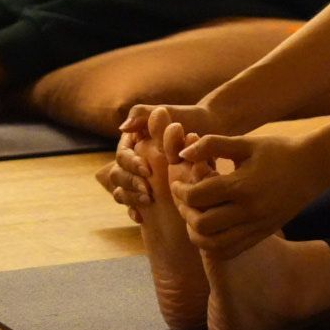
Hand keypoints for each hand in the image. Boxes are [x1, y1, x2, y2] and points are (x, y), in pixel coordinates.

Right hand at [104, 105, 219, 223]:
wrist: (212, 130)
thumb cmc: (190, 118)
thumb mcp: (168, 113)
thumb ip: (143, 114)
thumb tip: (122, 128)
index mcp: (134, 141)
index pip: (122, 155)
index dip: (130, 163)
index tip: (146, 169)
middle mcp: (134, 159)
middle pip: (118, 174)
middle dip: (130, 182)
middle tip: (147, 190)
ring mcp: (139, 177)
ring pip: (121, 190)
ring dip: (130, 197)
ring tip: (148, 200)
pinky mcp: (148, 192)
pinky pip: (131, 205)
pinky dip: (133, 210)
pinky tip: (141, 216)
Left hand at [171, 132, 328, 258]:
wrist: (313, 167)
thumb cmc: (278, 150)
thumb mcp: (246, 142)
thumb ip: (212, 145)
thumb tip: (182, 154)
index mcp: (243, 185)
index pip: (198, 196)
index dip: (180, 190)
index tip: (177, 182)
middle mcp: (249, 210)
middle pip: (202, 224)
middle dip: (185, 212)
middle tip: (183, 199)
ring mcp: (257, 226)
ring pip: (214, 245)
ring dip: (196, 233)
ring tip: (194, 216)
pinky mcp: (262, 234)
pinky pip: (230, 250)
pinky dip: (213, 245)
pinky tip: (210, 228)